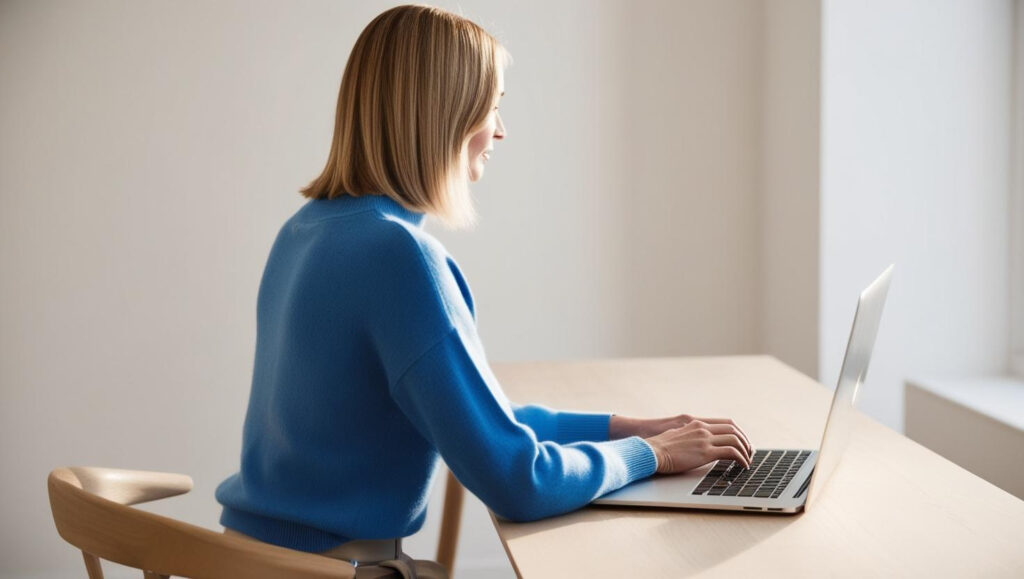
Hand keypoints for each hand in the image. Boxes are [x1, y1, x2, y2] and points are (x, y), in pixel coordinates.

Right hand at [610, 414, 752, 455]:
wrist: (651, 451)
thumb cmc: (659, 448)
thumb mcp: (675, 436)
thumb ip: (687, 436)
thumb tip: (693, 445)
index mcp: (696, 423)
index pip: (725, 423)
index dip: (738, 432)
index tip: (742, 442)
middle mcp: (703, 428)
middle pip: (734, 429)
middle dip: (745, 441)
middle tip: (749, 452)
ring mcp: (705, 439)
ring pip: (735, 440)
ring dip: (745, 451)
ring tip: (747, 461)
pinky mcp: (705, 452)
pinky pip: (732, 452)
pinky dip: (741, 459)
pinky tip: (743, 466)